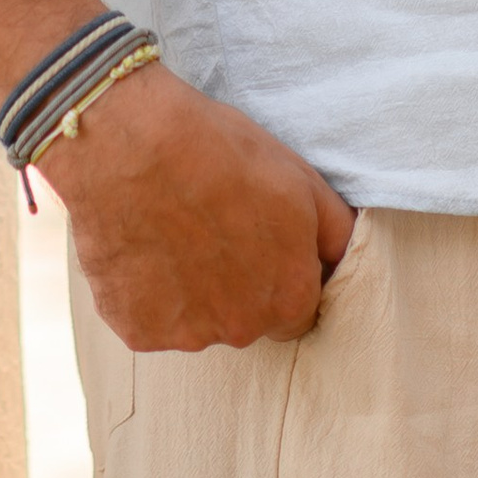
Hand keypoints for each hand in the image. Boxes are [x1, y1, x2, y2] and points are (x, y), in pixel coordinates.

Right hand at [39, 61, 355, 352]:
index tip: (255, 237)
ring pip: (197, 321)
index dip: (280, 270)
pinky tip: (140, 244)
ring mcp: (187, 335)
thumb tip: (348, 261)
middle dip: (236, 285)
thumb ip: (335, 233)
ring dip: (189, 290)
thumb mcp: (299, 179)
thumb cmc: (218, 150)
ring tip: (170, 229)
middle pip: (248, 319)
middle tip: (210, 226)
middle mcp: (244, 329)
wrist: (130, 141)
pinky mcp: (138, 330)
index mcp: (290, 298)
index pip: (299, 309)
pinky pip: (148, 319)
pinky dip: (145, 292)